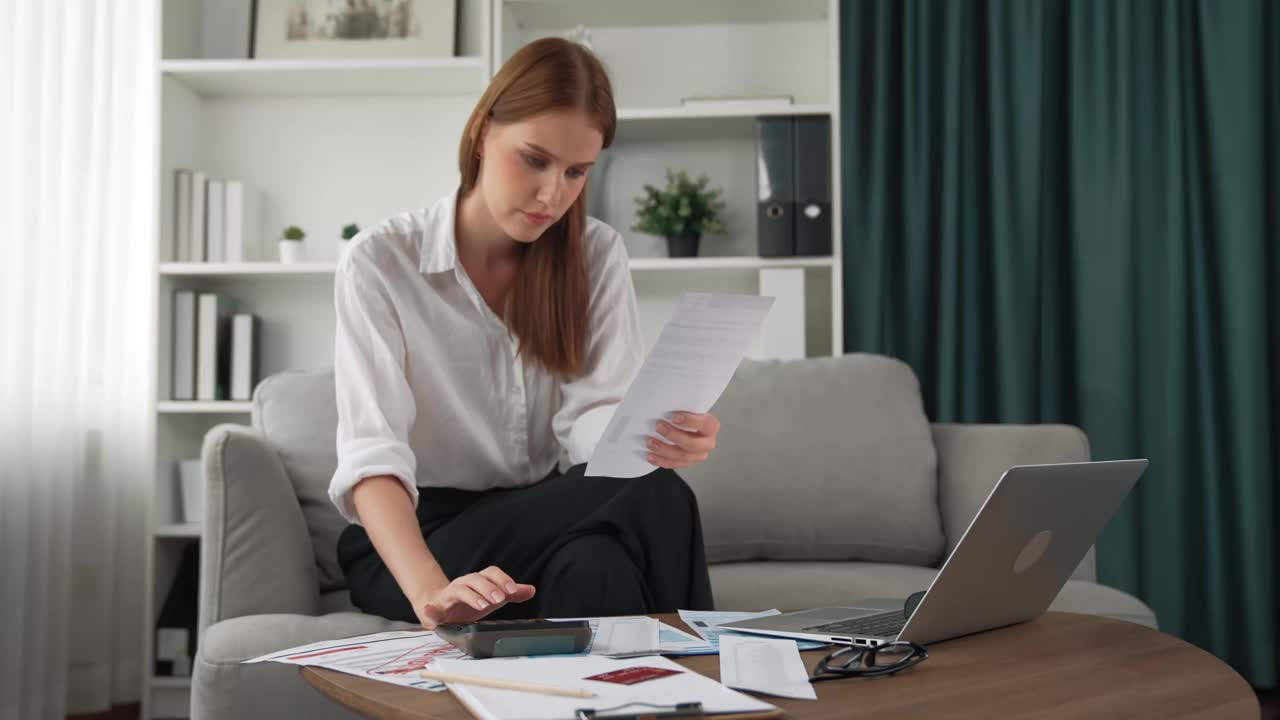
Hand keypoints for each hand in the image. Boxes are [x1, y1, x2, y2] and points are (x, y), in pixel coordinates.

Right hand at [413, 566, 535, 629]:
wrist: (440, 607)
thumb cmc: (468, 602)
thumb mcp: (492, 599)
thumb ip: (511, 594)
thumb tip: (531, 590)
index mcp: (478, 581)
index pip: (491, 573)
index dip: (502, 579)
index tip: (513, 590)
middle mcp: (464, 584)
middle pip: (476, 578)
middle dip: (489, 588)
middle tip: (500, 599)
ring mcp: (449, 595)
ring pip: (459, 589)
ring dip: (472, 596)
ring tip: (483, 606)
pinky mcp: (435, 609)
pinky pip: (430, 608)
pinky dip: (429, 609)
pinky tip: (429, 611)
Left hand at [646, 411, 720, 469]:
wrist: (686, 425)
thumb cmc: (685, 414)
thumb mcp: (687, 407)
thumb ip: (682, 404)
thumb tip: (666, 393)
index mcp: (711, 427)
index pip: (706, 425)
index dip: (691, 421)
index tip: (674, 417)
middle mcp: (707, 443)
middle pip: (693, 444)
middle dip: (673, 436)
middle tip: (659, 426)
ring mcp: (698, 455)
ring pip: (682, 456)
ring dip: (664, 450)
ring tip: (650, 442)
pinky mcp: (687, 462)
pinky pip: (674, 464)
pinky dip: (661, 461)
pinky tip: (651, 456)